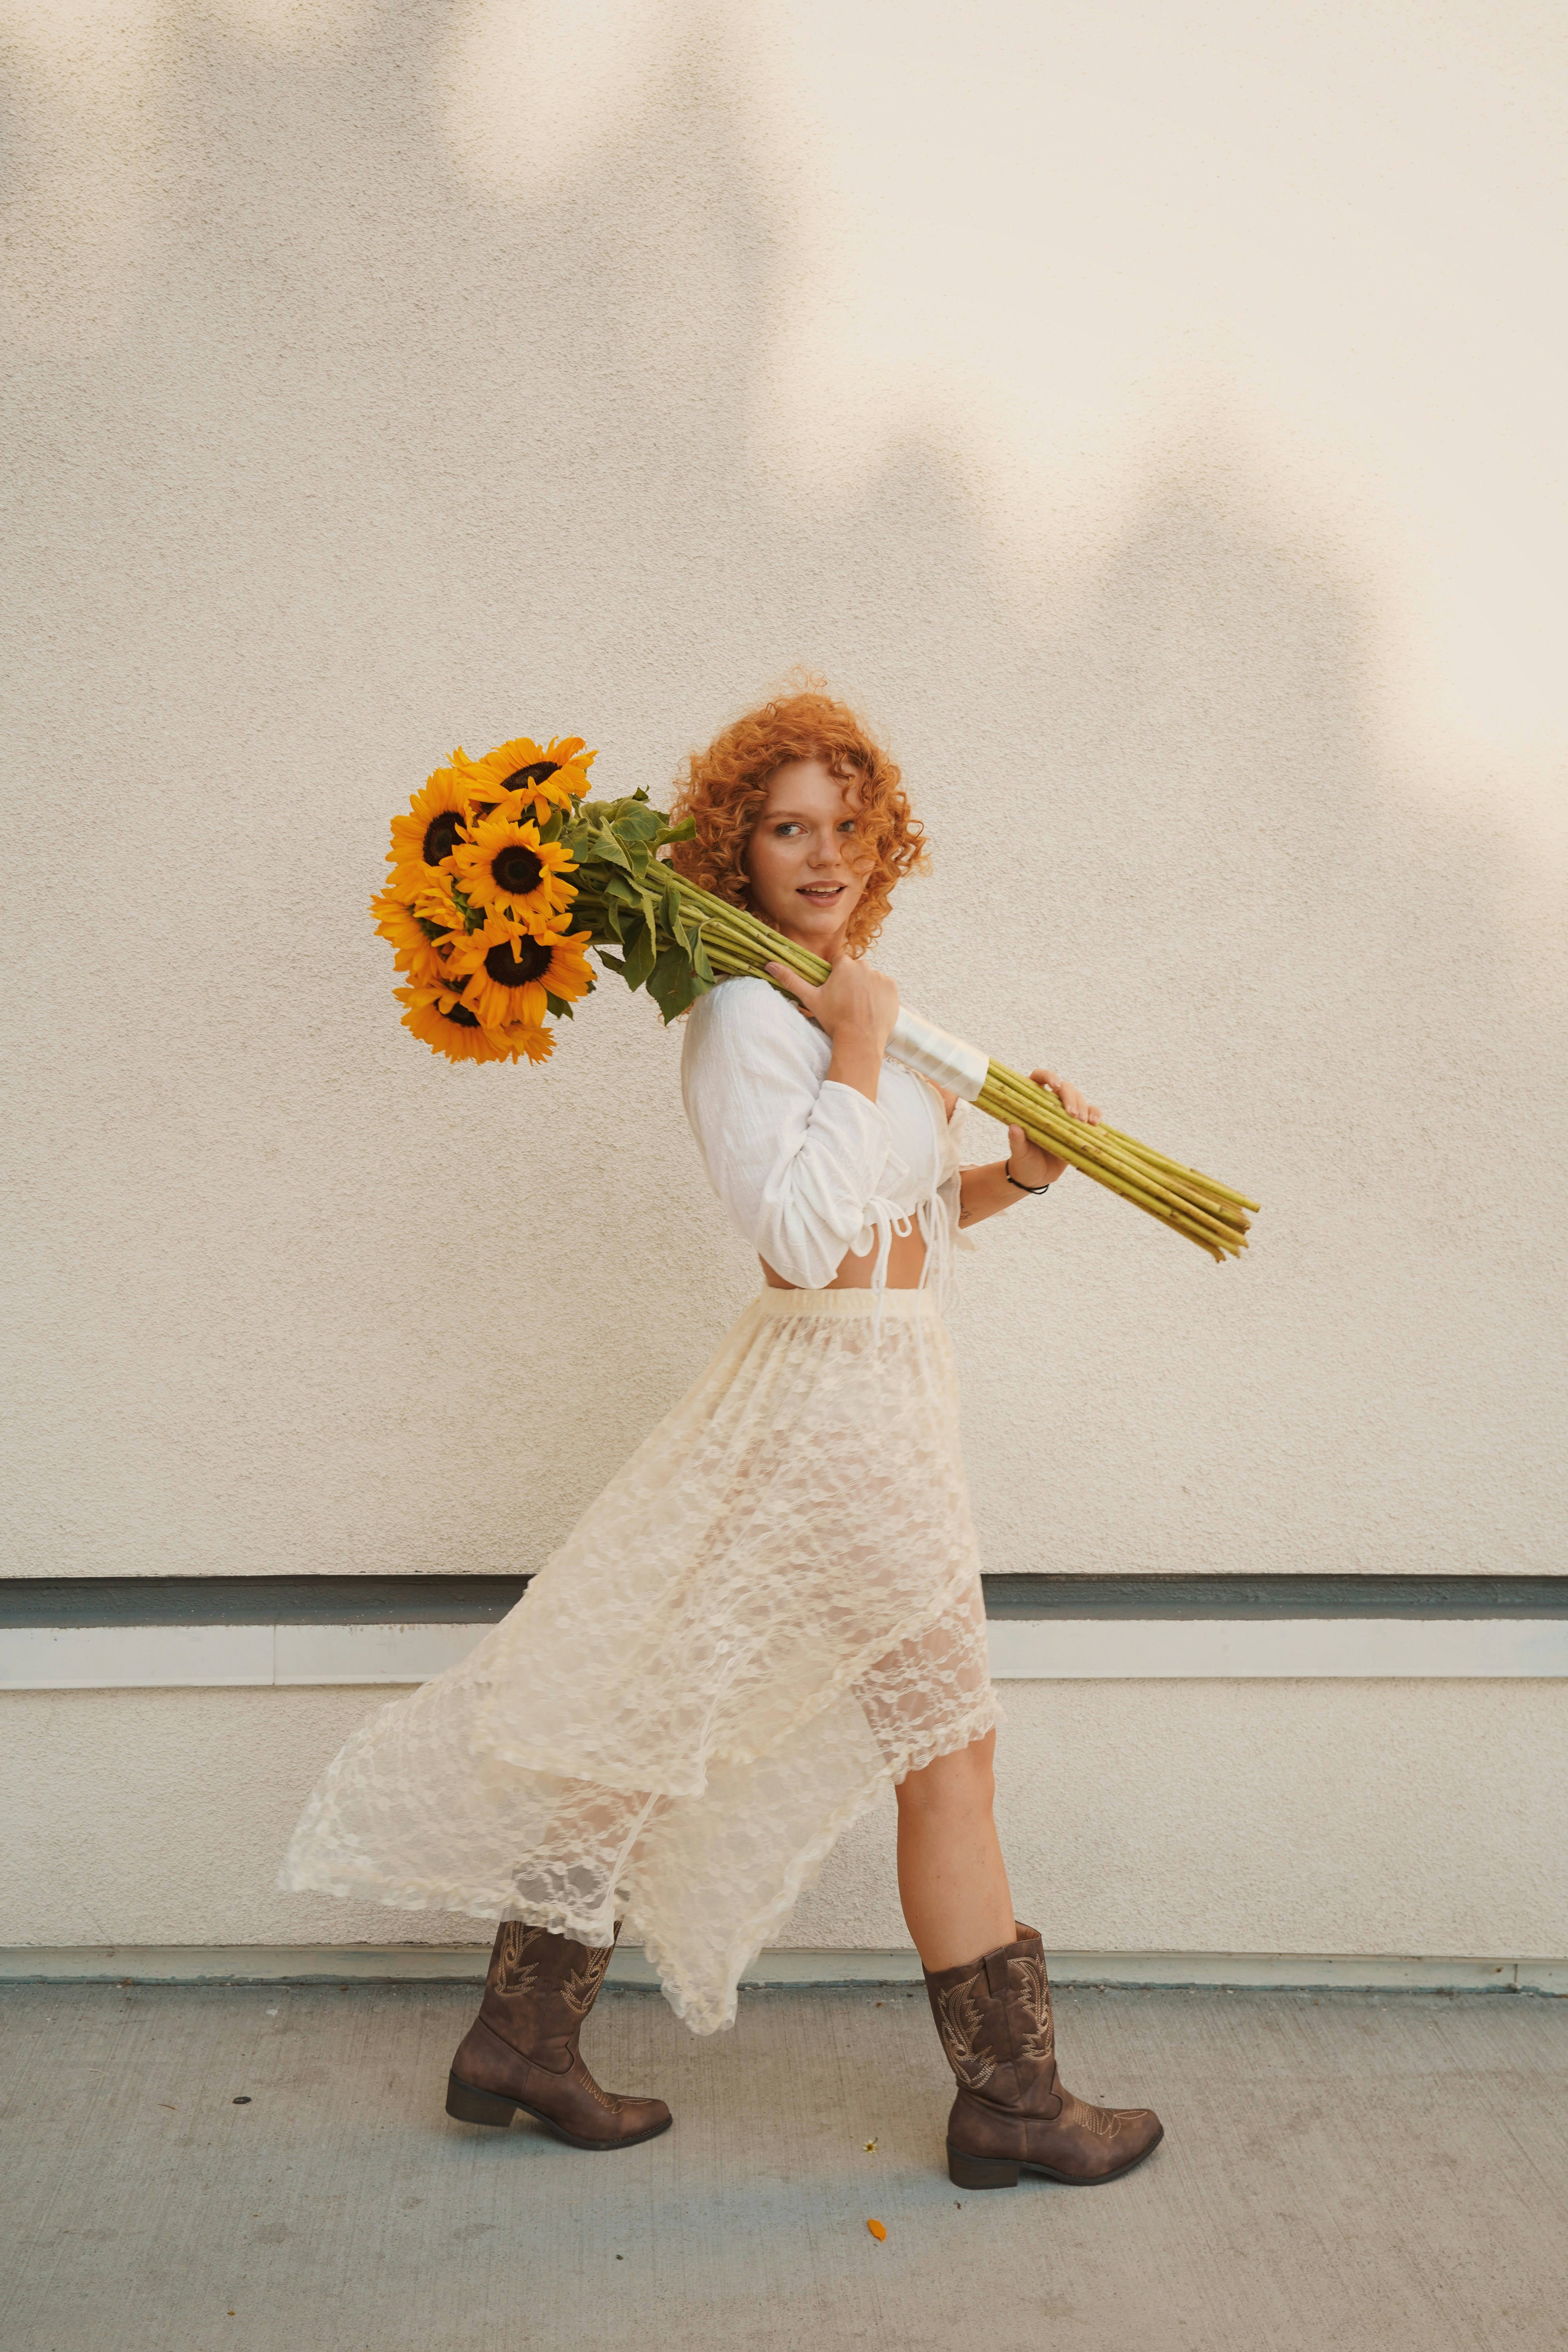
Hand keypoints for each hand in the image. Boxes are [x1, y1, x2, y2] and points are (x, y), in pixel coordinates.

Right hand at [765, 952, 897, 1055]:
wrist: (859, 1040)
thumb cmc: (834, 1019)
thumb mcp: (811, 999)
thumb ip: (791, 979)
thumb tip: (770, 964)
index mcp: (844, 964)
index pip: (839, 963)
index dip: (837, 977)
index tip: (836, 992)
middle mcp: (864, 966)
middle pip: (856, 970)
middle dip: (852, 982)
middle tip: (847, 1003)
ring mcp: (881, 976)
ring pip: (870, 979)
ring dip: (866, 989)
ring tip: (859, 1008)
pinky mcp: (893, 988)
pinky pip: (884, 987)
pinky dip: (879, 996)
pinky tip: (871, 1009)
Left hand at [1006, 1067, 1100, 1186]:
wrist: (1036, 1177)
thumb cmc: (1024, 1161)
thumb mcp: (1019, 1153)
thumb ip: (1016, 1141)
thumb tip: (1014, 1128)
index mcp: (1031, 1104)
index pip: (1038, 1079)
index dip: (1047, 1076)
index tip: (1054, 1085)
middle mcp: (1049, 1105)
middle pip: (1064, 1087)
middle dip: (1071, 1097)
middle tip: (1072, 1114)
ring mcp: (1064, 1114)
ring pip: (1079, 1098)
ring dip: (1084, 1107)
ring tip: (1084, 1122)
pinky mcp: (1078, 1125)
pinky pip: (1091, 1113)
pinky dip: (1095, 1115)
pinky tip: (1095, 1124)